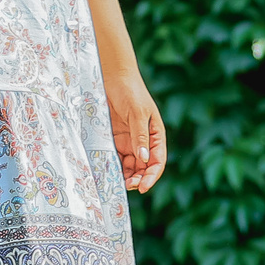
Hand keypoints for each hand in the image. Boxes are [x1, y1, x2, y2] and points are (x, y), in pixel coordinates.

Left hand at [106, 70, 166, 192]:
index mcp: (156, 135)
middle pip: (143, 167)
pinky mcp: (113, 139)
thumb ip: (140, 136)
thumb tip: (144, 159)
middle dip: (137, 179)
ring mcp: (128, 140)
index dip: (152, 176)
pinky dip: (112, 167)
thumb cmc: (131, 91)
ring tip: (115, 183)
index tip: (143, 187)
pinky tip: (106, 172)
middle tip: (126, 186)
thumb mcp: (138, 113)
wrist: (113, 77)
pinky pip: (114, 157)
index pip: (157, 160)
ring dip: (125, 176)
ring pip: (128, 165)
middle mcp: (143, 141)